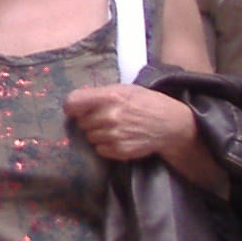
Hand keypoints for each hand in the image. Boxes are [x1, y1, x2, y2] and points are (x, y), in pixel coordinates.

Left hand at [65, 84, 200, 161]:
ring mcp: (114, 135)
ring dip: (97, 133)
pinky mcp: (119, 150)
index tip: (75, 110)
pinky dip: (105, 145)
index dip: (72, 107)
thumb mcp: (124, 89)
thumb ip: (100, 94)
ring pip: (89, 137)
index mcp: (108, 97)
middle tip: (103, 118)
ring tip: (113, 128)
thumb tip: (76, 103)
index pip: (72, 103)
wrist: (169, 124)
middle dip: (89, 120)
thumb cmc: (145, 102)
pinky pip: (99, 149)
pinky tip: (118, 138)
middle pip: (81, 122)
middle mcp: (108, 116)